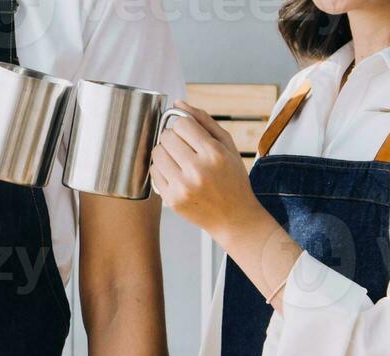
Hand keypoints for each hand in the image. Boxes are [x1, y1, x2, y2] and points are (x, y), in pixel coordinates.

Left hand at [149, 103, 259, 236]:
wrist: (235, 219)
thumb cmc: (233, 180)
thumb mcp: (228, 146)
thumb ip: (204, 121)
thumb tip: (178, 103)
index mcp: (214, 153)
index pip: (182, 123)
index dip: (184, 125)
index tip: (190, 133)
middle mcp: (198, 170)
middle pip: (166, 136)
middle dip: (173, 138)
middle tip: (185, 148)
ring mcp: (183, 187)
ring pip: (157, 153)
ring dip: (165, 153)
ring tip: (180, 161)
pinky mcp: (172, 200)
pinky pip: (154, 172)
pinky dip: (162, 170)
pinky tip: (176, 175)